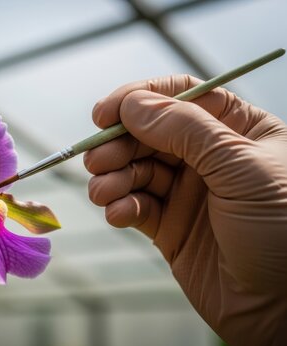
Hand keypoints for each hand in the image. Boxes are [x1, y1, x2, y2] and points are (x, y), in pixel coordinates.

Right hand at [84, 74, 286, 345]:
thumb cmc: (285, 231)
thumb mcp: (241, 167)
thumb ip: (186, 130)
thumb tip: (132, 104)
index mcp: (235, 130)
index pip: (179, 96)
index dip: (138, 99)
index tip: (104, 114)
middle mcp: (208, 157)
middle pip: (148, 134)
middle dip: (117, 144)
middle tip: (97, 161)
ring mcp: (187, 193)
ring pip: (136, 170)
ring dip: (112, 178)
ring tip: (102, 192)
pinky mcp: (170, 226)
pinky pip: (136, 207)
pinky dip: (121, 207)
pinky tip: (118, 215)